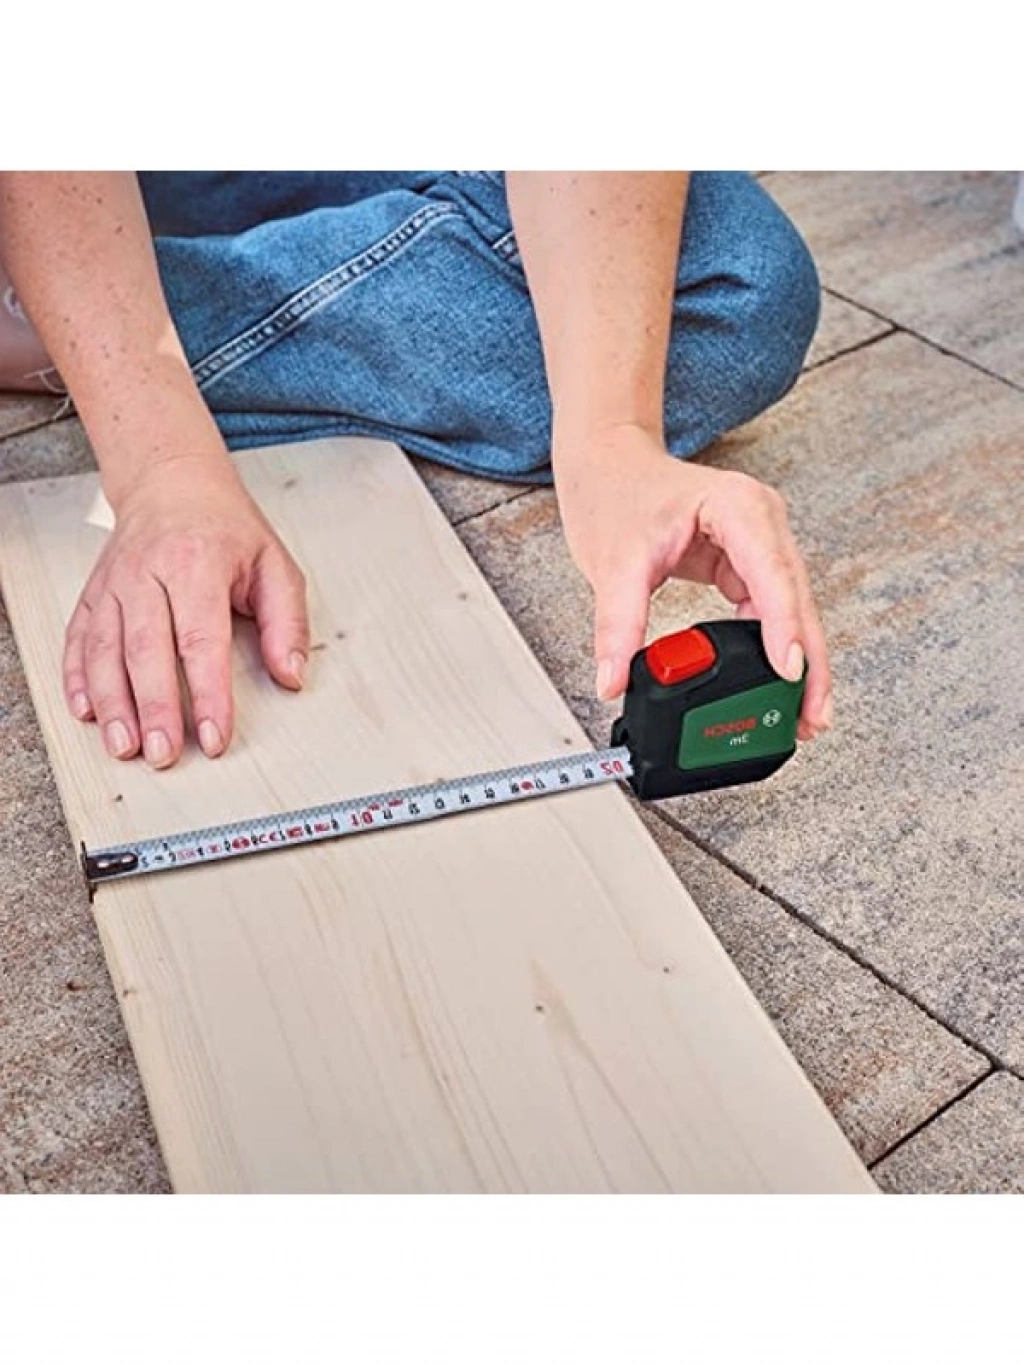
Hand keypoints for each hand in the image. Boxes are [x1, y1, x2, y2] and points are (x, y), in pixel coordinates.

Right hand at [63, 454, 308, 766]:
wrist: (171, 482)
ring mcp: (114, 584)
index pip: (201, 639)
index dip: (207, 692)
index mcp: (197, 564)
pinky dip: (78, 677)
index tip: (215, 734)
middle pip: (146, 649)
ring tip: (124, 746)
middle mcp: (147, 573)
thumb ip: (288, 622)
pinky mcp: (93, 593)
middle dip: (154, 708)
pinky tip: (87, 710)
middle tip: (164, 753)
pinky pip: (78, 638)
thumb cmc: (226, 527)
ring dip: (113, 703)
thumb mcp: (275, 564)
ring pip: (105, 649)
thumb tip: (291, 674)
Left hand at [554, 425, 831, 740]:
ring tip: (803, 714)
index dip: (785, 628)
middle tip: (810, 716)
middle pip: (796, 599)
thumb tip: (615, 681)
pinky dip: (775, 646)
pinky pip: (771, 611)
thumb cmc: (617, 492)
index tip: (790, 673)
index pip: (772, 574)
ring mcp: (759, 542)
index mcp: (738, 507)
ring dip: (798, 659)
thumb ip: (617, 626)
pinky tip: (780, 683)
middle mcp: (760, 521)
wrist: (607, 464)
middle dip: (807, 660)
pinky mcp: (748, 562)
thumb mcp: (613, 563)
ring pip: (791, 610)